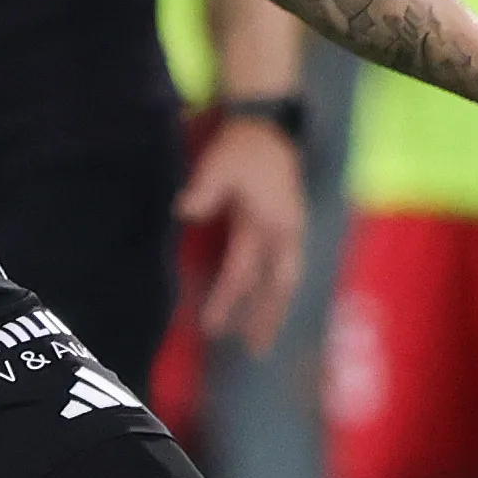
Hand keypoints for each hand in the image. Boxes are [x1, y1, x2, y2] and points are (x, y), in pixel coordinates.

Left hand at [176, 114, 305, 353]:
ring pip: (287, 280)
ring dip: (276, 308)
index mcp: (268, 223)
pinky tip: (270, 305)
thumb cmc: (241, 148)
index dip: (228, 300)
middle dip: (267, 318)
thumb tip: (184, 210)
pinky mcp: (290, 228)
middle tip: (256, 350)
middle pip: (278, 286)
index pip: (244, 272)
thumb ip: (204, 190)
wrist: (269, 127)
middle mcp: (286, 232)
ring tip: (263, 338)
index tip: (213, 328)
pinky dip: (279, 291)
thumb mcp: (218, 164)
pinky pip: (287, 269)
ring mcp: (292, 231)